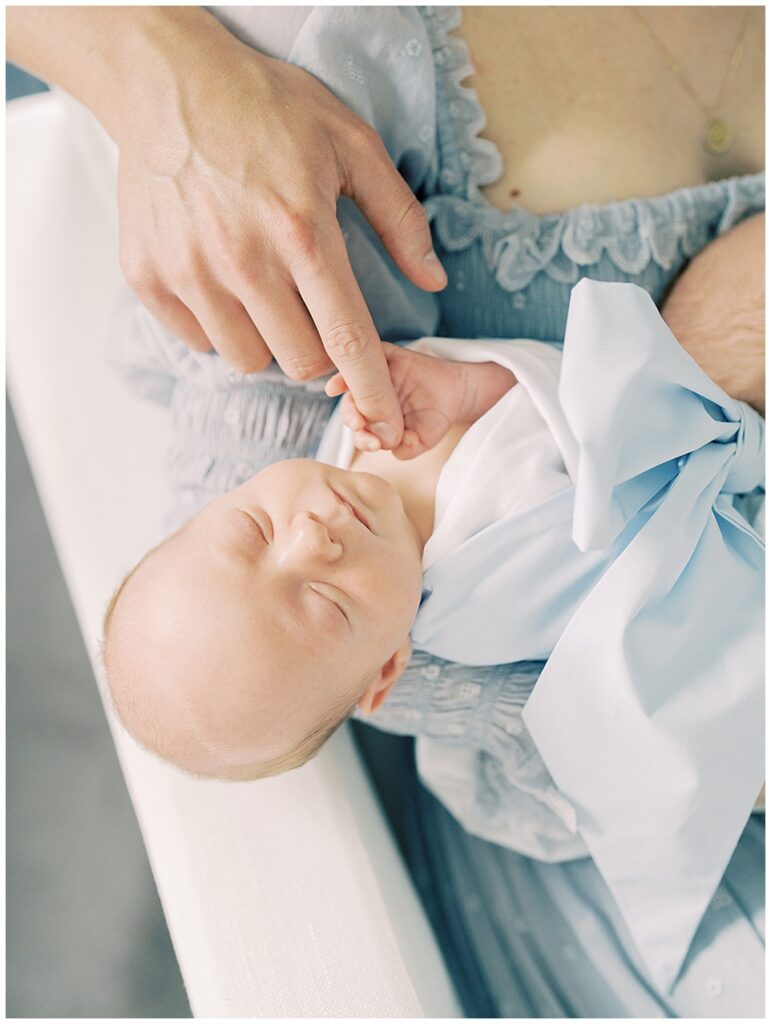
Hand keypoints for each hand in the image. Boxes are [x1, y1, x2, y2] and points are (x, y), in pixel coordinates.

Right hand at [113, 10, 446, 445]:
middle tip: (312, 306)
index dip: (373, 393)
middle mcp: (244, 262)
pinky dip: (221, 326)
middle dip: (320, 351)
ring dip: (269, 341)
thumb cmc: (266, 109)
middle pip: (301, 363)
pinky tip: (223, 280)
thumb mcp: (351, 144)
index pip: (347, 340)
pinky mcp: (150, 280)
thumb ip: (399, 218)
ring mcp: (190, 274)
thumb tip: (433, 280)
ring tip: (265, 290)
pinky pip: (201, 341)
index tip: (389, 428)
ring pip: (250, 361)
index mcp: (303, 232)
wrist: (169, 83)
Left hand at [326, 343, 515, 458]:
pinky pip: (366, 355)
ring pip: (353, 383)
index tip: (374, 445)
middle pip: (351, 408)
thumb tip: (397, 446)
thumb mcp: (423, 440)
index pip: (360, 432)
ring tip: (344, 399)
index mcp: (373, 422)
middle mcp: (369, 400)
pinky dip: (355, 361)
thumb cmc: (434, 419)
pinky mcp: (386, 357)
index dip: (364, 439)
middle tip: (359, 425)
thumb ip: (408, 448)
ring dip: (346, 390)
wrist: (455, 394)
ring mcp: (375, 378)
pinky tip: (341, 378)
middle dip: (352, 418)